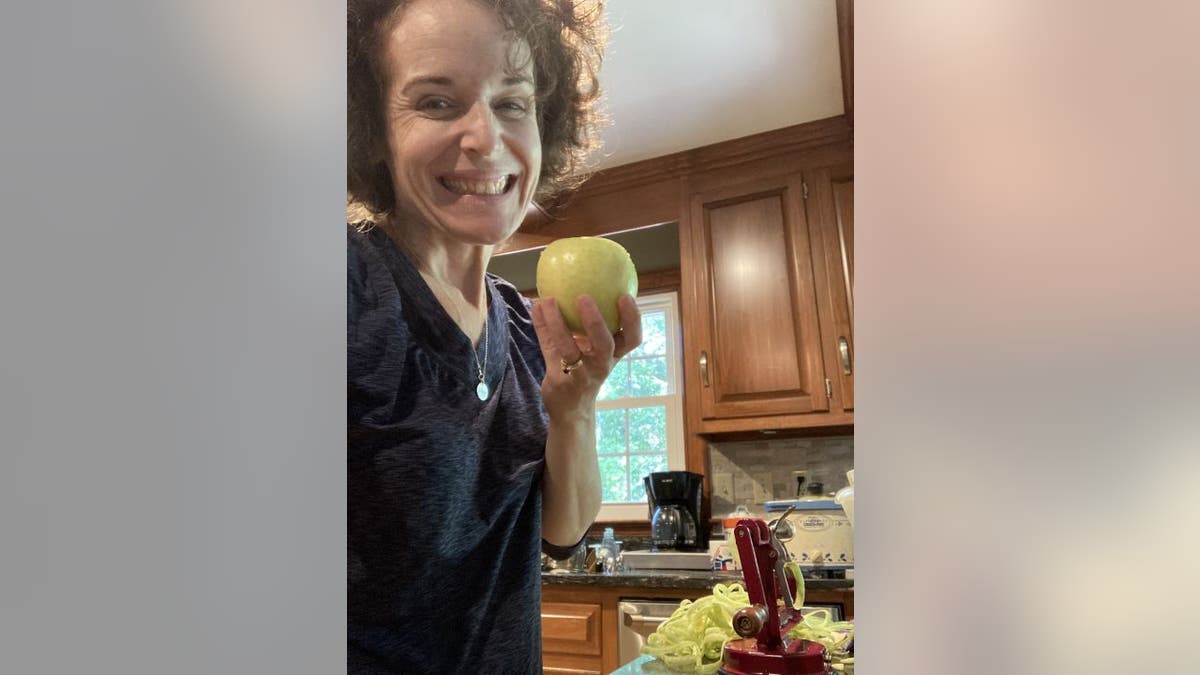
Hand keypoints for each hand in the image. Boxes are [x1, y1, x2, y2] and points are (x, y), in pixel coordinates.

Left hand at [530, 294, 641, 418]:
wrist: (571, 410)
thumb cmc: (583, 372)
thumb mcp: (588, 349)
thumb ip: (581, 322)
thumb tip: (574, 287)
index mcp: (613, 355)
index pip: (632, 339)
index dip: (632, 319)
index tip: (625, 296)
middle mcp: (601, 365)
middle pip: (605, 344)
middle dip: (596, 321)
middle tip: (584, 297)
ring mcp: (580, 375)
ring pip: (570, 348)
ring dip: (558, 322)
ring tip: (548, 300)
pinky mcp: (560, 380)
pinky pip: (549, 349)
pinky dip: (542, 326)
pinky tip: (536, 308)